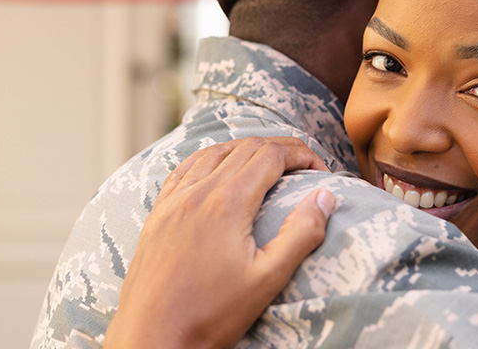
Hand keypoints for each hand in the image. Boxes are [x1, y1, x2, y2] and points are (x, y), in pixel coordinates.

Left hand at [104, 137, 335, 348]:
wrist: (152, 338)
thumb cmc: (210, 315)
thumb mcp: (268, 279)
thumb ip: (301, 233)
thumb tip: (325, 196)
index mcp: (228, 202)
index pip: (271, 155)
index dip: (302, 154)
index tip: (321, 168)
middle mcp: (198, 192)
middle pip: (245, 148)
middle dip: (281, 148)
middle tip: (305, 163)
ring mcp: (173, 201)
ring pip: (214, 152)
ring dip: (246, 148)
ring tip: (269, 161)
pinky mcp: (158, 214)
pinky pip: (184, 168)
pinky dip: (210, 158)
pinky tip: (217, 168)